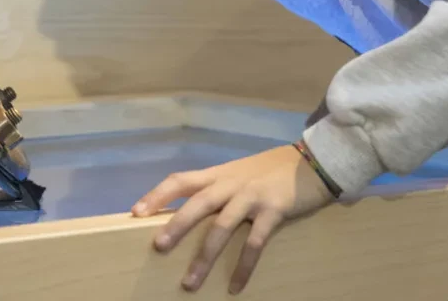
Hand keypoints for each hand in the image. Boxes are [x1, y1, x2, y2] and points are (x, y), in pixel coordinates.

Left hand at [131, 144, 334, 293]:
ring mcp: (252, 196)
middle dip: (176, 225)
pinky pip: (255, 242)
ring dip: (205, 257)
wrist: (312, 162)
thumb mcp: (239, 174)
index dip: (157, 194)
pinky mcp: (274, 210)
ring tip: (190, 283)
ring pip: (222, 227)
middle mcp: (231, 183)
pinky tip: (235, 286)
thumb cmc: (270, 172)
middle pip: (197, 203)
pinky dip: (244, 266)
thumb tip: (190, 213)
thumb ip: (218, 188)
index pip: (180, 180)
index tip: (136, 212)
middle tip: (158, 248)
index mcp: (218, 174)